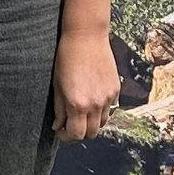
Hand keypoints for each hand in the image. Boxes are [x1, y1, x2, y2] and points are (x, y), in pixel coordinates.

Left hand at [52, 25, 120, 141]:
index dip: (66, 137)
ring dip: (91, 123)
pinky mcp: (116, 90)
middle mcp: (96, 104)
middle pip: (91, 134)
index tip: (60, 131)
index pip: (76, 134)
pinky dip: (100, 111)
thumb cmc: (66, 58)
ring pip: (101, 123)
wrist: (86, 37)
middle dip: (79, 133)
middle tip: (70, 125)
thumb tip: (58, 126)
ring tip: (81, 112)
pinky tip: (91, 100)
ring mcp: (108, 97)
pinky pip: (110, 109)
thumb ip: (59, 109)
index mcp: (78, 104)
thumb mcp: (57, 85)